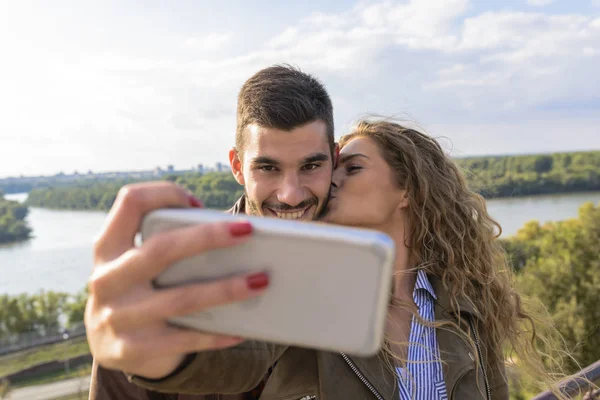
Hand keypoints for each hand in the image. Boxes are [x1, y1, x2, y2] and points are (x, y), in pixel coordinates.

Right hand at [85, 182, 267, 378]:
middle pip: (161, 249)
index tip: (197, 205)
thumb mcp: (135, 262)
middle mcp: (106, 279)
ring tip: (261, 281)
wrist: (107, 347)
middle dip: (208, 237)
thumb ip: (163, 244)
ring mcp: (116, 317)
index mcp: (107, 247)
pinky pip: (183, 339)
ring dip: (226, 289)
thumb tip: (234, 235)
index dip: (165, 194)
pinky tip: (241, 329)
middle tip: (247, 231)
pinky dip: (216, 334)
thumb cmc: (139, 289)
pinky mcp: (131, 349)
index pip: (130, 202)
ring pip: (181, 298)